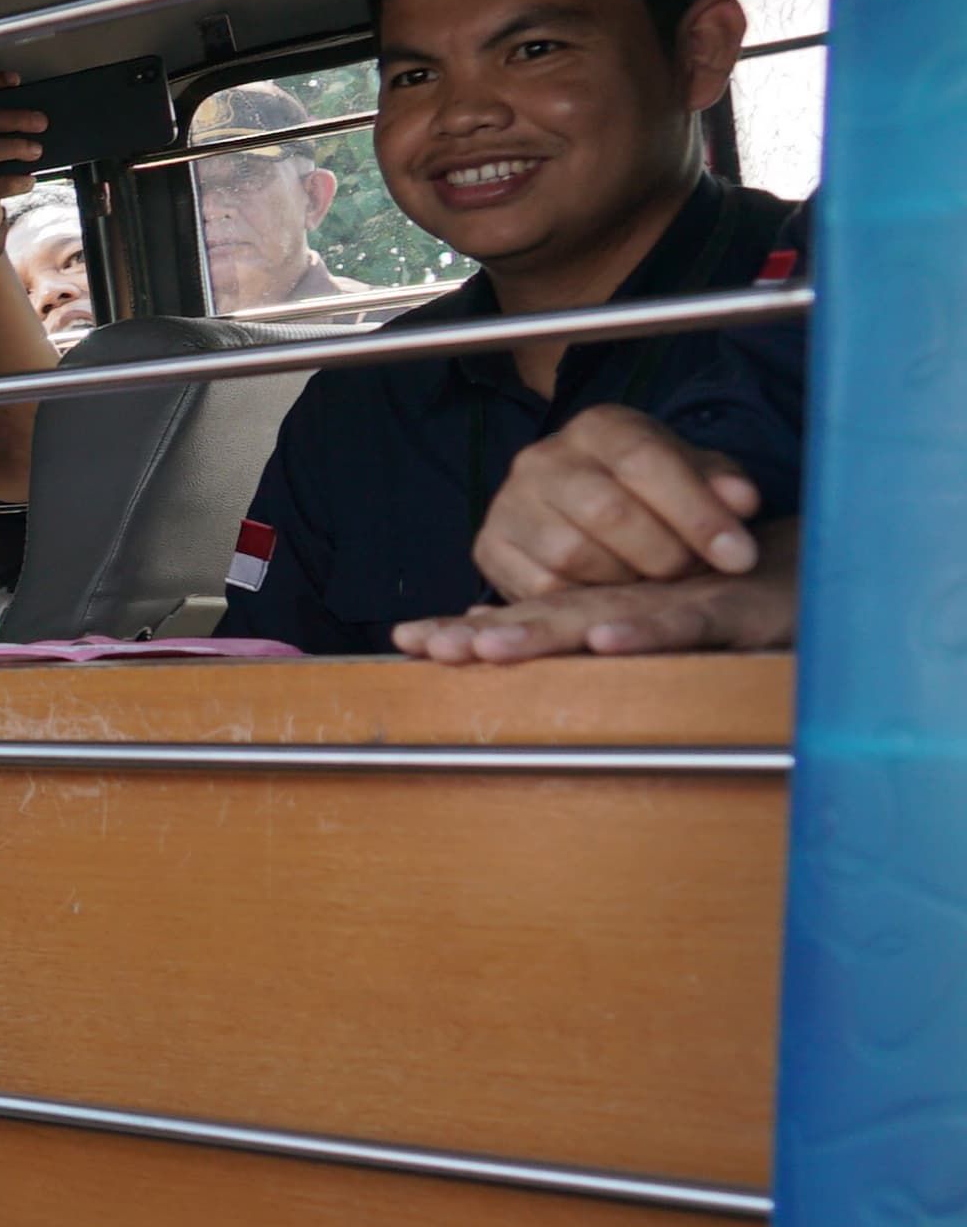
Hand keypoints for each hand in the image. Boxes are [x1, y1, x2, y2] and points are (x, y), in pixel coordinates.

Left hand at [392, 566, 797, 662]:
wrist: (815, 577)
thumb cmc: (726, 599)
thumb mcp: (646, 621)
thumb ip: (582, 629)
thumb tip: (494, 637)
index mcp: (605, 603)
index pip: (524, 617)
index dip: (469, 629)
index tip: (411, 643)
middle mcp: (631, 597)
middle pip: (546, 613)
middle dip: (484, 633)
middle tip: (429, 649)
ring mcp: (677, 601)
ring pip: (602, 611)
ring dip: (544, 633)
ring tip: (488, 648)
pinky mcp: (730, 612)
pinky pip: (681, 621)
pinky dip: (644, 630)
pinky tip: (606, 638)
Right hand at [470, 405, 763, 598]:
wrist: (574, 505)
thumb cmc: (645, 491)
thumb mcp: (691, 475)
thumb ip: (721, 485)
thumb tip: (742, 502)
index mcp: (598, 427)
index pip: (645, 461)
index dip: (697, 512)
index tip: (740, 556)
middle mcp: (543, 458)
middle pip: (606, 511)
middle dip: (664, 553)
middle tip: (695, 574)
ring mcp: (509, 503)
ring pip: (571, 554)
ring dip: (626, 580)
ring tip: (655, 582)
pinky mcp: (490, 548)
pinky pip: (541, 588)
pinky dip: (586, 601)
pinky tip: (614, 594)